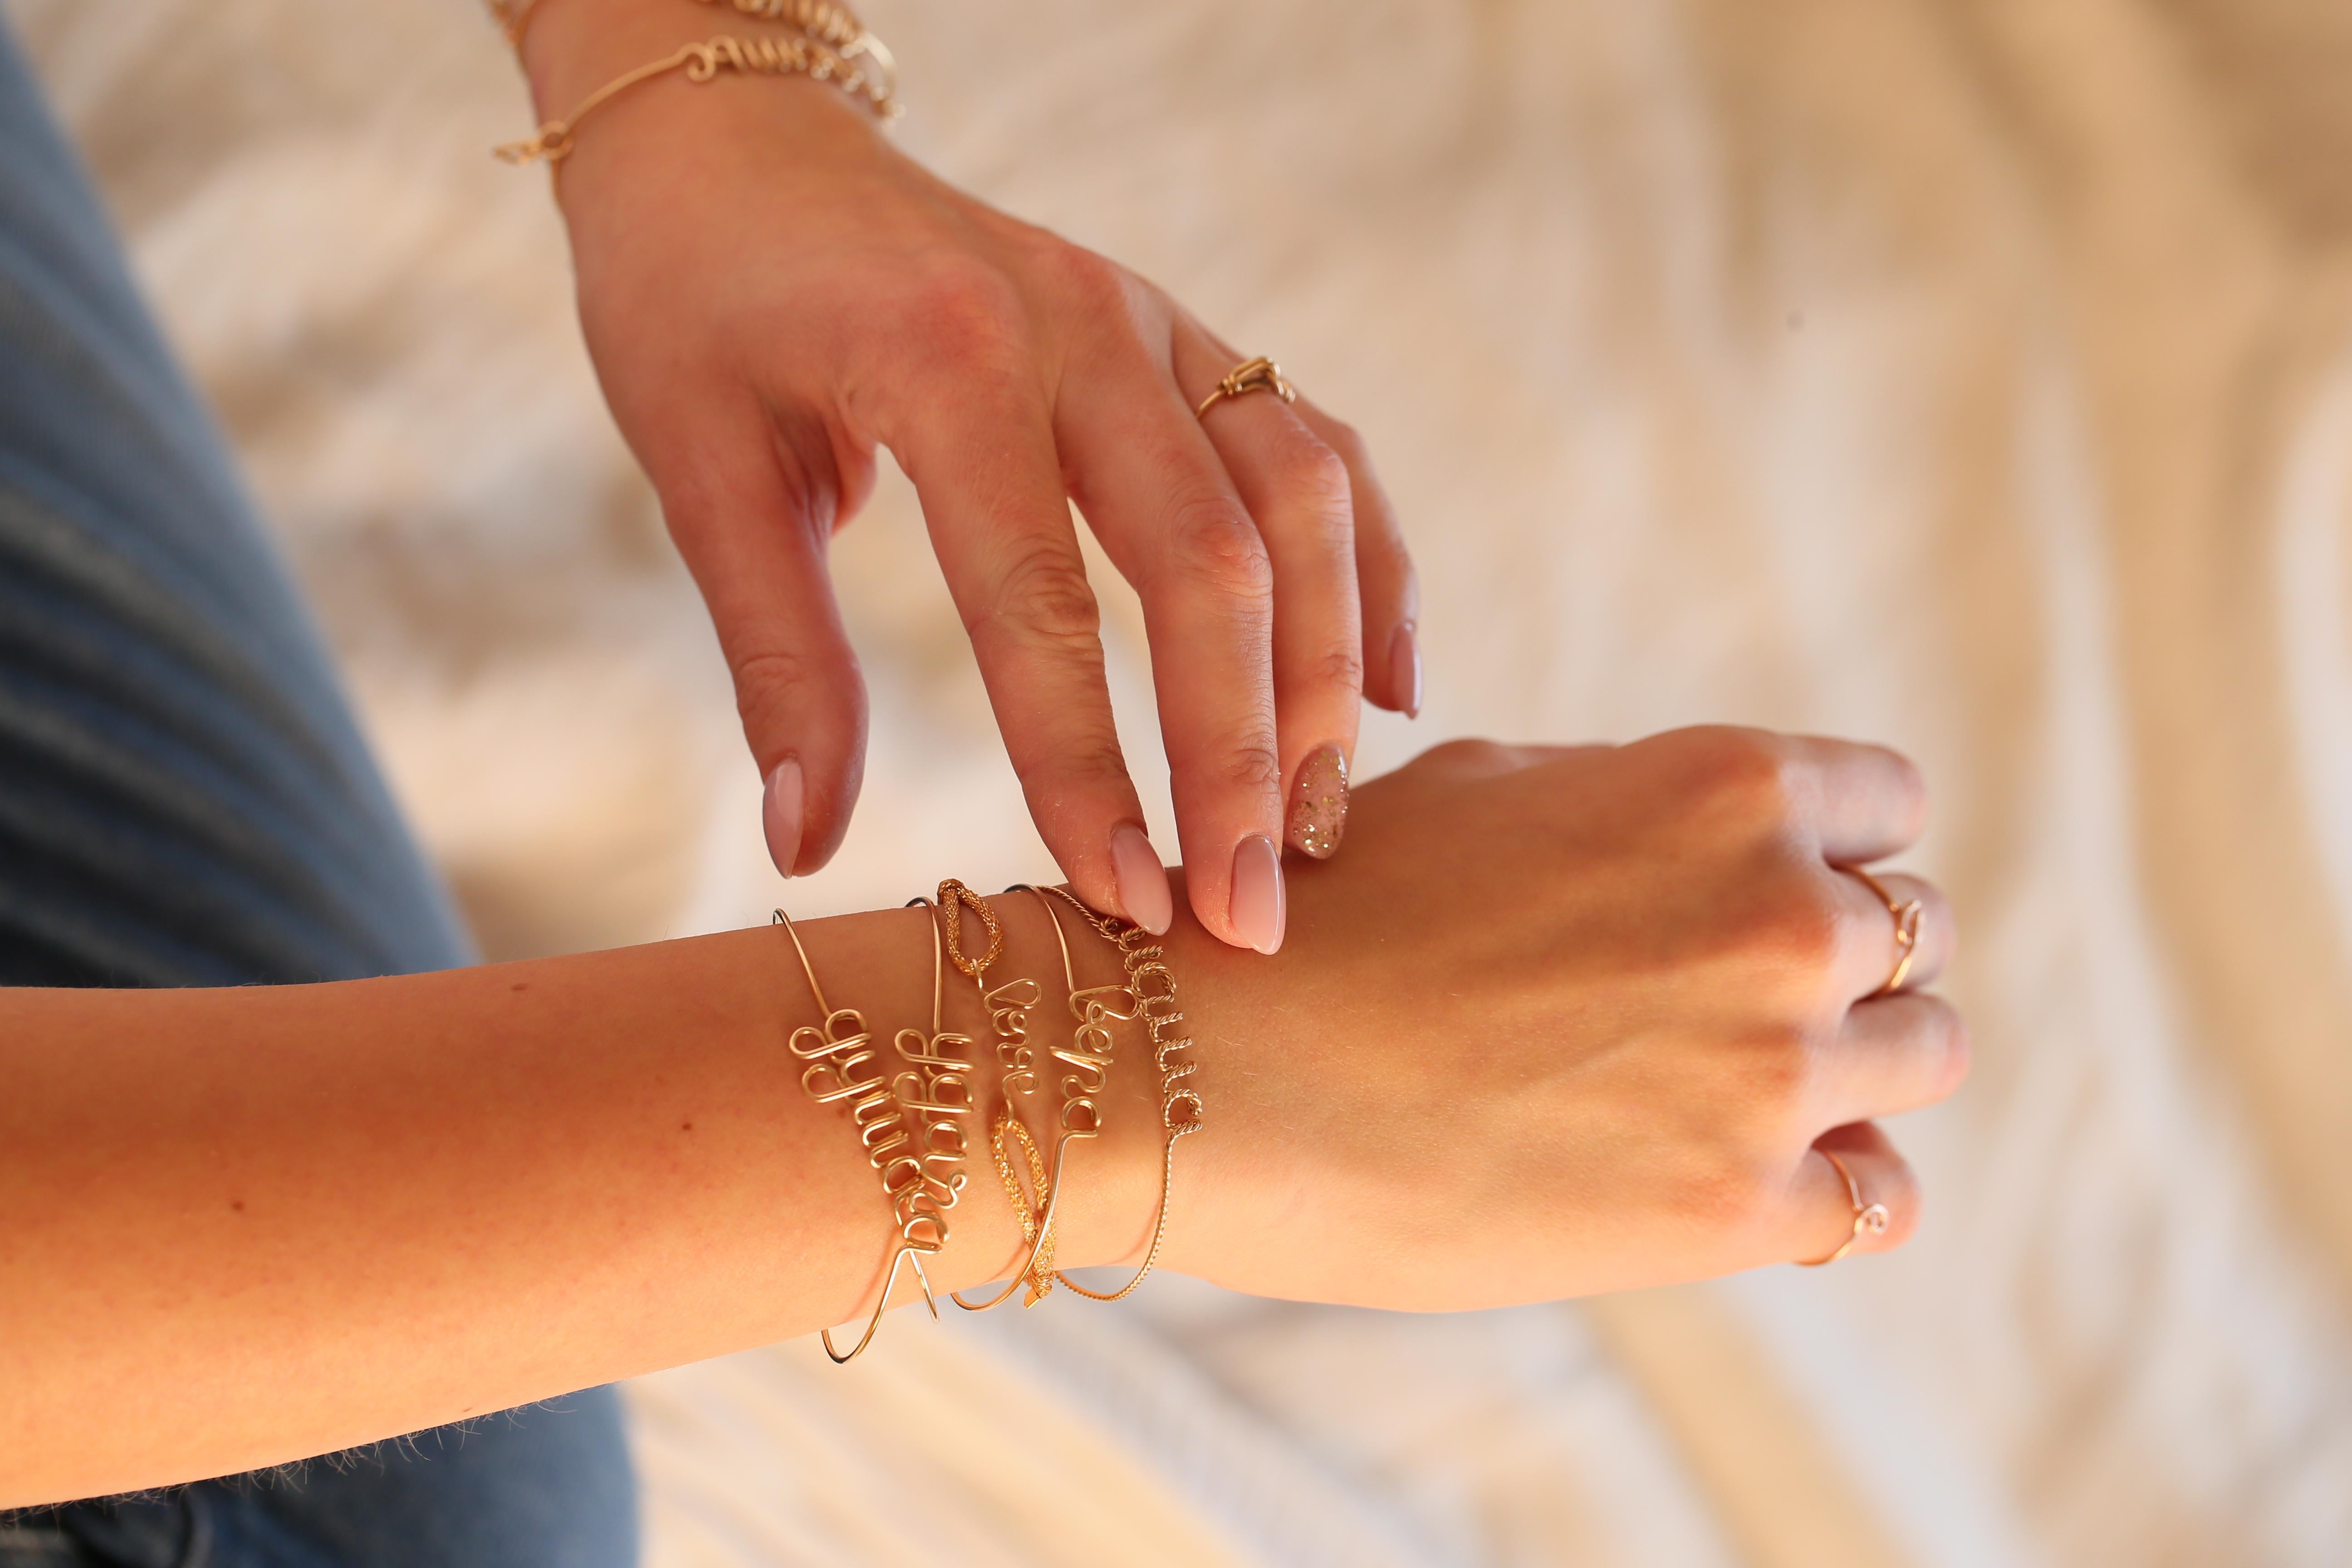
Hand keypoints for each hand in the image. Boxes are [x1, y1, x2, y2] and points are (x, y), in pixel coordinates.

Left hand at [520, 5, 1418, 950]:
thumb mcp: (699, 471)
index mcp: (946, 361)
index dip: (1090, 771)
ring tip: (1321, 821)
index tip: (1128, 907)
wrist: (731, 133)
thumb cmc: (695, 298)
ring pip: (1298, 499)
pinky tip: (1387, 686)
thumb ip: (777, 659)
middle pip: (1212, 563)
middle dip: (1241, 756)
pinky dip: (1364, 564)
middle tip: (1251, 916)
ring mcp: (1149, 317)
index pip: (1042, 607)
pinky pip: (1311, 445)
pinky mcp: (1179, 331)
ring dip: (1323, 671)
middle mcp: (1080, 325)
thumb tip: (810, 849)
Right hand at [1155, 728, 1965, 1304]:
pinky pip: (1885, 1198)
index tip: (1775, 890)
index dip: (1831, 847)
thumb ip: (1627, 800)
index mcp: (1720, 789)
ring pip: (1930, 1053)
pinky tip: (1768, 1182)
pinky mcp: (1740, 1211)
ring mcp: (1771, 1070)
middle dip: (1840, 959)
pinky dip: (1844, 1188)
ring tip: (1746, 1089)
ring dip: (1856, 1068)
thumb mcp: (1483, 789)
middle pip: (1917, 930)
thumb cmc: (1321, 918)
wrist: (1219, 1075)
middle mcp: (1777, 918)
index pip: (1888, 800)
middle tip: (1731, 1002)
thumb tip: (1701, 835)